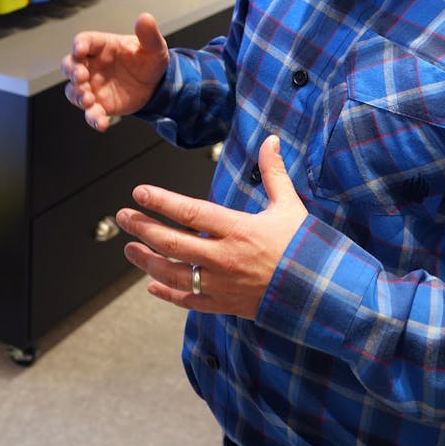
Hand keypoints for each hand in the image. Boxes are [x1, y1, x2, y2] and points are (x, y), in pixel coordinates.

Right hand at [61, 13, 168, 131]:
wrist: (156, 85)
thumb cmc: (149, 61)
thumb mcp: (154, 47)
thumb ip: (148, 34)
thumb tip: (145, 17)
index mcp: (102, 47)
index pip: (84, 41)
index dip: (79, 44)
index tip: (80, 49)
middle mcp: (92, 66)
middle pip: (70, 65)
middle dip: (71, 71)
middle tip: (81, 77)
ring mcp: (92, 86)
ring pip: (73, 90)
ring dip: (77, 96)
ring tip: (88, 100)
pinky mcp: (99, 105)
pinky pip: (90, 113)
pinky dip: (93, 118)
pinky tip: (102, 122)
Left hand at [116, 135, 307, 318]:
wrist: (323, 295)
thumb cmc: (305, 248)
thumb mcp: (290, 206)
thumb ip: (274, 173)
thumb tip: (270, 140)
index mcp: (239, 230)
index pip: (191, 213)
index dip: (161, 201)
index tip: (139, 192)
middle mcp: (225, 258)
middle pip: (173, 243)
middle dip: (143, 229)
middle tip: (122, 217)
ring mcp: (223, 285)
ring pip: (174, 274)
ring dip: (147, 261)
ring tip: (129, 248)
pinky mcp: (226, 305)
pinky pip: (189, 301)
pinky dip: (168, 294)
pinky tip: (152, 285)